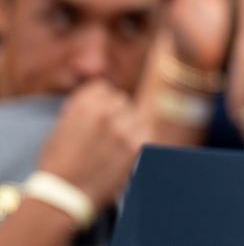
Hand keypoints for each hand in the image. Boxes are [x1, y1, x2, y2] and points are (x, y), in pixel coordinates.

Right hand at [37, 81, 148, 207]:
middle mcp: (106, 111)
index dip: (100, 102)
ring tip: (114, 144)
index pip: (103, 89)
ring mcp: (123, 128)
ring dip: (128, 126)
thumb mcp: (61, 126)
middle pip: (121, 101)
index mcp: (84, 103)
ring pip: (136, 115)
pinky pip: (145, 132)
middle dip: (114, 114)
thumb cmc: (57, 163)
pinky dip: (138, 139)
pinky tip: (126, 150)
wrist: (63, 195)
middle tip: (106, 133)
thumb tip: (98, 99)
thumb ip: (81, 109)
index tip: (97, 115)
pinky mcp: (136, 145)